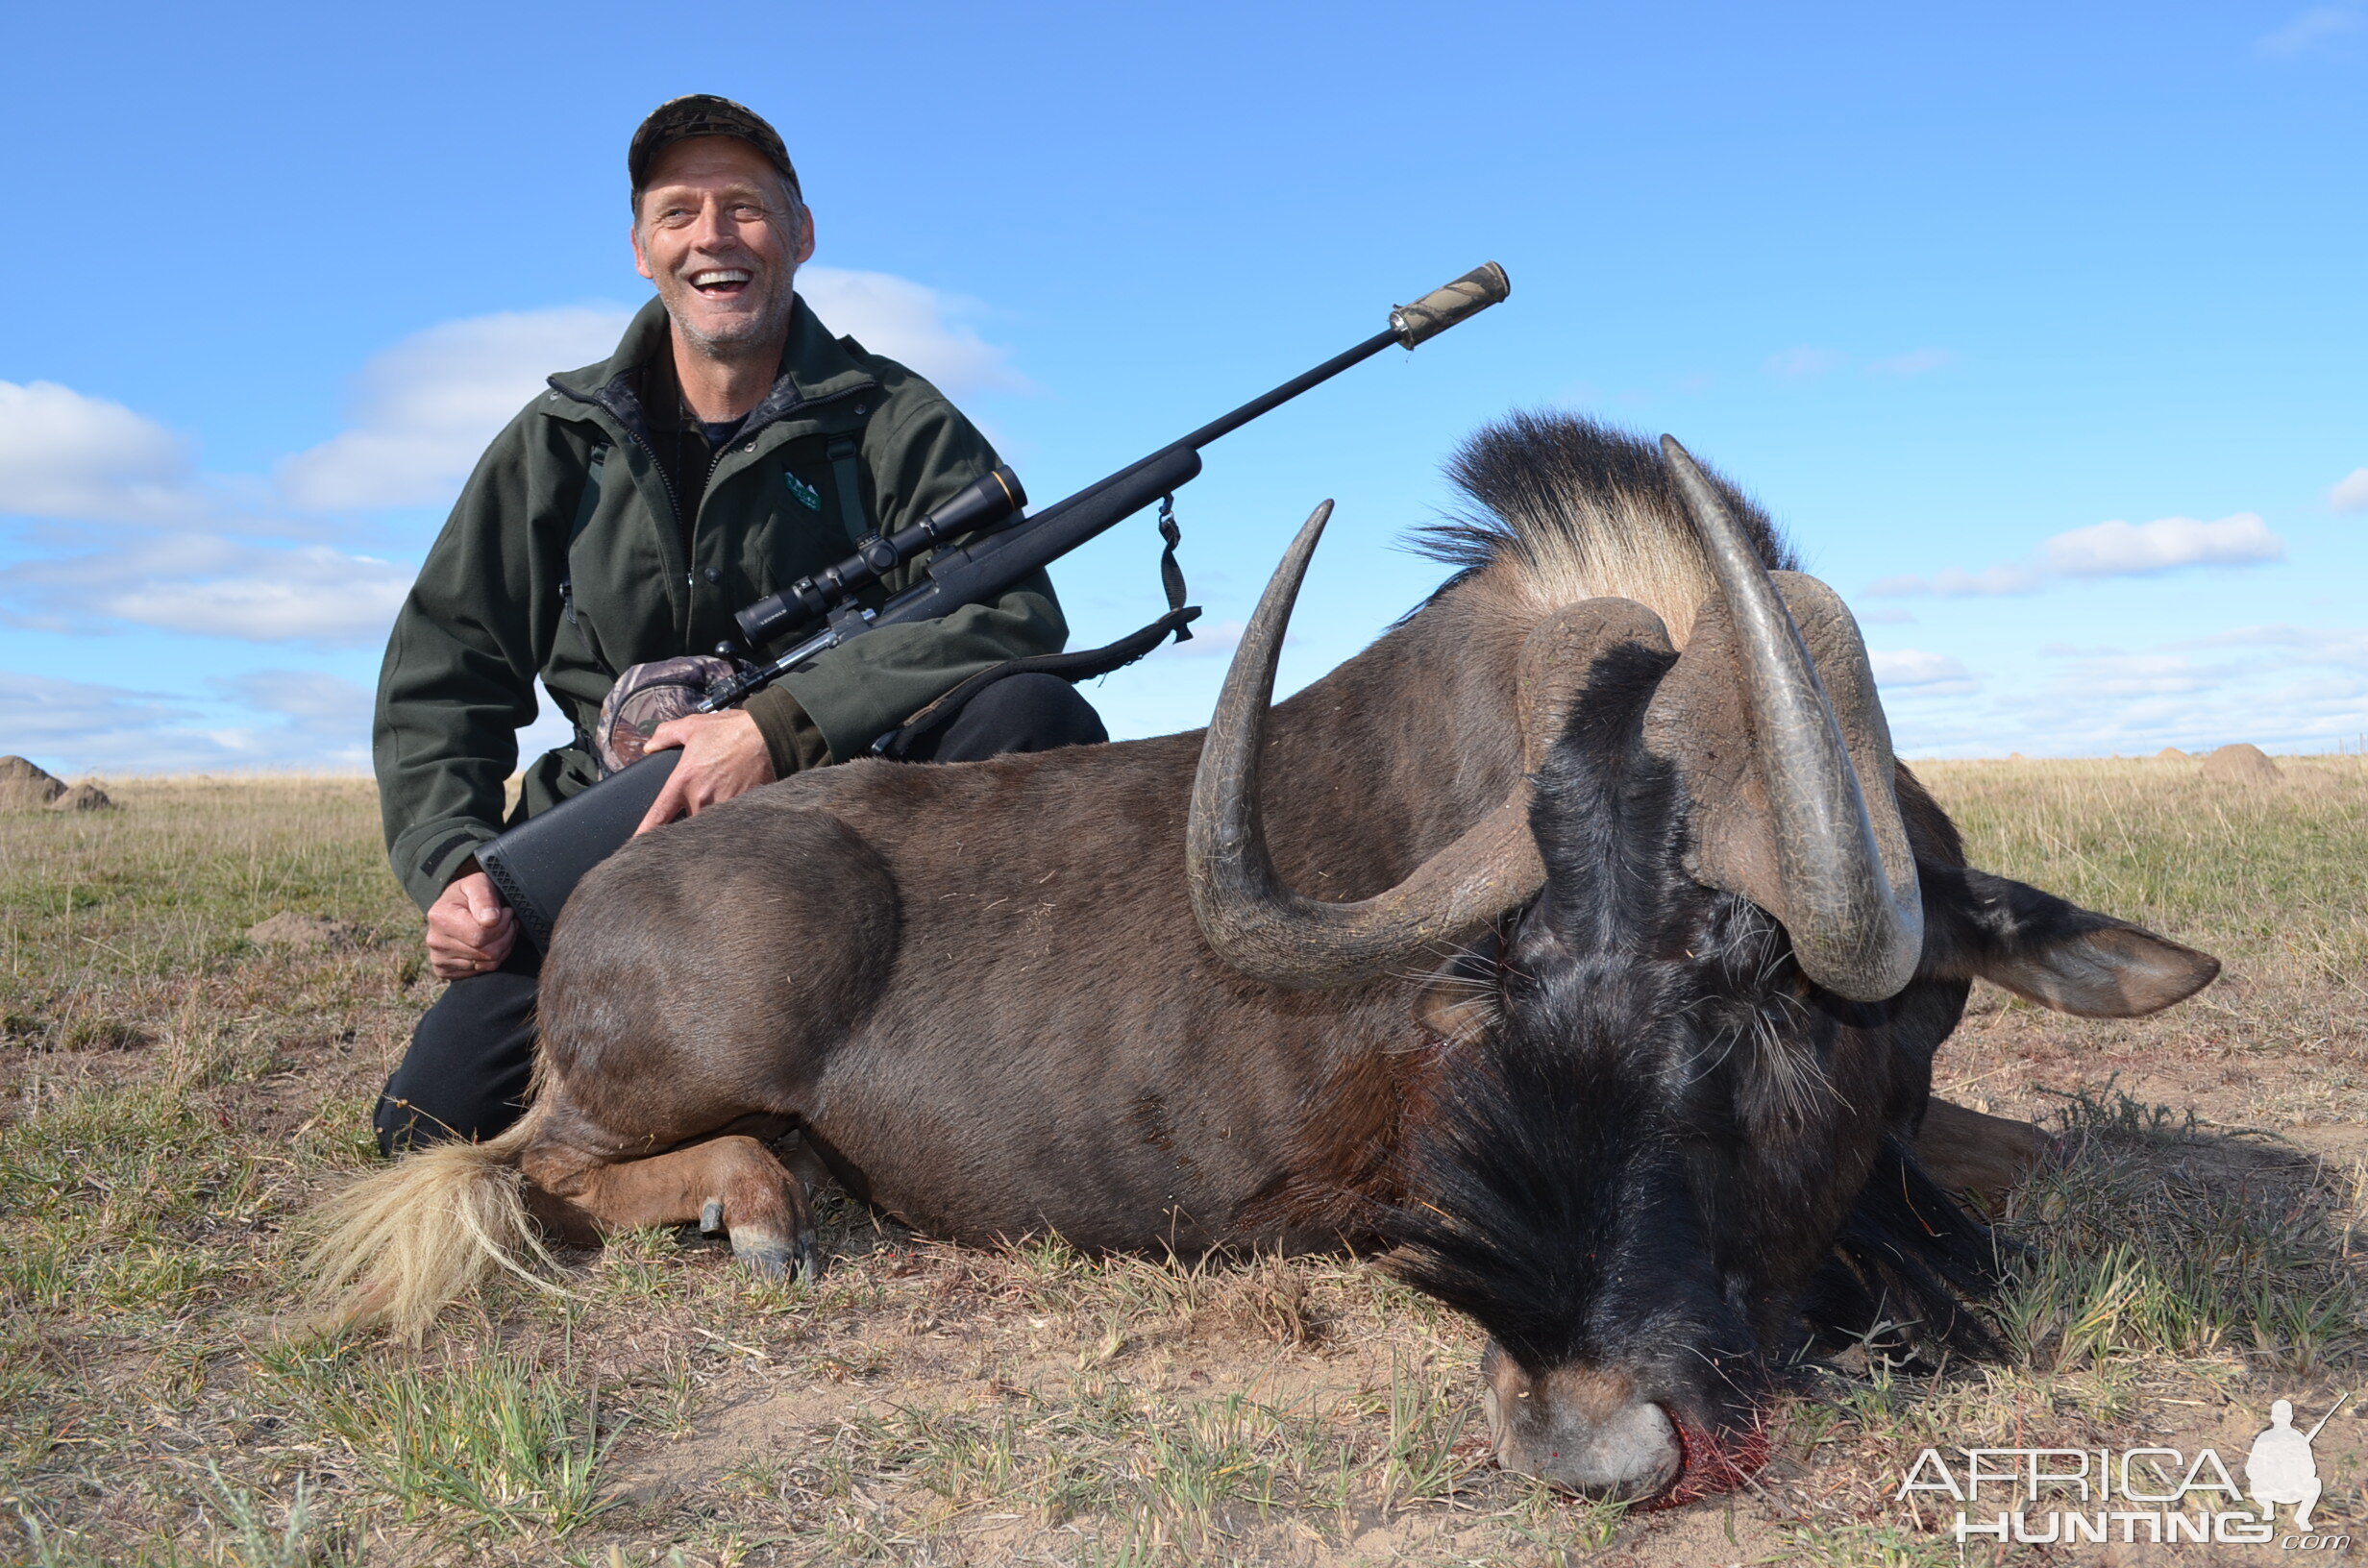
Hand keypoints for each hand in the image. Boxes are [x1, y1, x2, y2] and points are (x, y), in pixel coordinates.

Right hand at [426, 868, 515, 978]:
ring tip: (501, 930)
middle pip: (487, 953)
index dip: (502, 926)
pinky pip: (480, 972)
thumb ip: (485, 897)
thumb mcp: (478, 883)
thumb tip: (490, 920)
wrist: (455, 906)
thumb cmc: (470, 893)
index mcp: (439, 917)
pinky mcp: (444, 971)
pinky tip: (490, 943)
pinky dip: (493, 960)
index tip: (506, 912)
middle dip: (505, 936)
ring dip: (503, 947)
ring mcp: (438, 958)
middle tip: (508, 921)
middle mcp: (435, 941)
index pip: (480, 936)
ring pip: (487, 964)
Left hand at [635, 708, 776, 834]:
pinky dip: (728, 826)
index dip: (644, 835)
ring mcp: (724, 807)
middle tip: (686, 831)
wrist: (771, 735)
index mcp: (684, 780)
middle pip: (684, 828)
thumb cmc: (733, 731)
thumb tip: (649, 746)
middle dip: (684, 831)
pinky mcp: (744, 811)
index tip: (636, 850)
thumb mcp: (694, 725)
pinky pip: (730, 825)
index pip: (658, 816)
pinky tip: (732, 823)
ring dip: (707, 829)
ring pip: (708, 829)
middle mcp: (701, 798)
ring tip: (712, 826)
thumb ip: (667, 734)